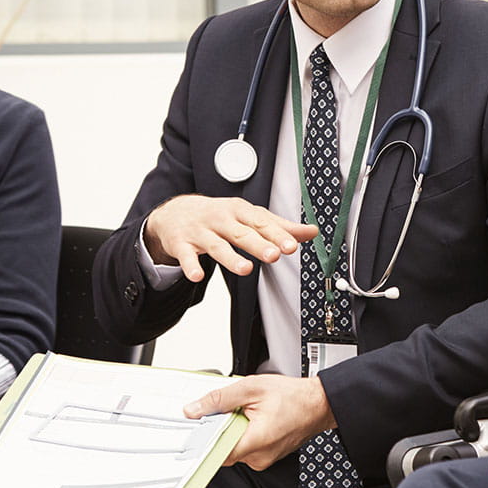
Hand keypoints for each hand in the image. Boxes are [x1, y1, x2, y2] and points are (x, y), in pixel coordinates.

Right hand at [145, 195, 316, 281]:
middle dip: (259, 244)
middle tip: (274, 255)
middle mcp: (221, 219)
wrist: (175, 212)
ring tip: (246, 269)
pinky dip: (191, 267)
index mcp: (240, 211)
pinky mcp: (182, 245)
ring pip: (217, 246)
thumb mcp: (248, 216)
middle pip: (242, 233)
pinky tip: (198, 276)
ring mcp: (201, 232)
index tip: (292, 245)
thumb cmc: (219, 215)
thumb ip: (279, 226)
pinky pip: (186, 257)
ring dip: (231, 258)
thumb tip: (311, 231)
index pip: (262, 222)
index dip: (278, 234)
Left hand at [184, 374, 334, 470]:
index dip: (203, 439)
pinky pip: (247, 449)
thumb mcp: (252, 388)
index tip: (196, 429)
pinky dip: (245, 435)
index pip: (215, 452)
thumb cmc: (294, 397)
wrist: (320, 404)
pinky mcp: (268, 456)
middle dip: (221, 430)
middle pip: (223, 449)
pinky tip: (255, 420)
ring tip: (246, 413)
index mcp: (254, 442)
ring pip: (235, 449)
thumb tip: (195, 409)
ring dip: (234, 432)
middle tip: (227, 411)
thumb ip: (220, 399)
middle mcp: (258, 457)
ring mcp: (264, 459)